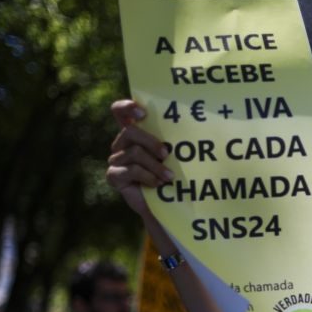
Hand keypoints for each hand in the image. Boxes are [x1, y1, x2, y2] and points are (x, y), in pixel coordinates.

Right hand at [106, 100, 170, 218]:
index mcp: (135, 134)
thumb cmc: (174, 176)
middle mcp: (122, 144)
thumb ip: (174, 140)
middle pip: (130, 131)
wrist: (167, 205)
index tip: (143, 112)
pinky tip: (158, 184)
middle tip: (167, 154)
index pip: (120, 112)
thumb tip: (197, 126)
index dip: (127, 107)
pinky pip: (131, 170)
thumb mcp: (175, 155)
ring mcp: (116, 159)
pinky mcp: (114, 175)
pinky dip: (148, 176)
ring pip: (135, 152)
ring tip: (169, 177)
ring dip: (155, 165)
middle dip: (151, 142)